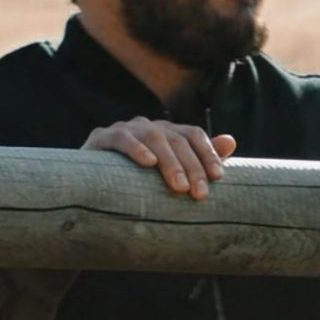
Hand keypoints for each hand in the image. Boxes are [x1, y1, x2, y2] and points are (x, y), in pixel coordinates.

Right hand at [82, 117, 236, 199]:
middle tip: (200, 194)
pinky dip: (136, 149)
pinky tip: (148, 163)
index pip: (193, 135)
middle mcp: (147, 125)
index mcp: (165, 133)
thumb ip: (197, 159)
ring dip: (169, 162)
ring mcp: (124, 129)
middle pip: (177, 139)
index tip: (219, 177)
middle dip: (192, 166)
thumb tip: (231, 142)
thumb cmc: (133, 184)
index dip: (208, 153)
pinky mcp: (100, 137)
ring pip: (153, 137)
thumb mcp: (167, 176)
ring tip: (179, 187)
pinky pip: (121, 138)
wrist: (88, 189)